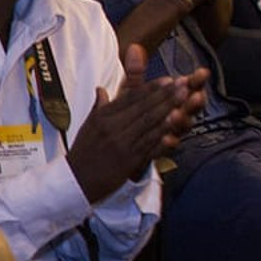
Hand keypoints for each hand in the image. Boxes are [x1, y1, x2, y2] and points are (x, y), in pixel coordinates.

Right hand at [67, 46, 205, 201]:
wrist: (75, 181)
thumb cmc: (84, 152)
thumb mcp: (88, 125)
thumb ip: (100, 106)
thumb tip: (101, 89)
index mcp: (103, 117)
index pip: (131, 98)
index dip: (152, 88)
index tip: (168, 79)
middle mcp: (113, 127)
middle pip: (144, 107)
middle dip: (165, 94)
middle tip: (183, 83)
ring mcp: (122, 144)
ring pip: (149, 123)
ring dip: (169, 109)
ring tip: (185, 97)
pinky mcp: (130, 160)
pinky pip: (150, 143)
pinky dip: (164, 132)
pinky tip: (176, 124)